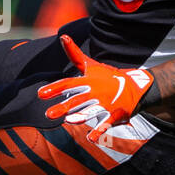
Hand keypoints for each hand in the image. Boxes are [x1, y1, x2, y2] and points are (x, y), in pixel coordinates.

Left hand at [37, 35, 153, 142]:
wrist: (135, 86)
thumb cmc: (107, 76)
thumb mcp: (90, 65)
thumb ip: (74, 54)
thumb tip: (62, 36)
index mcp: (88, 81)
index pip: (67, 84)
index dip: (54, 89)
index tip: (40, 94)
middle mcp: (95, 92)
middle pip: (77, 100)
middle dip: (63, 107)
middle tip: (48, 114)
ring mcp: (105, 103)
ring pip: (91, 111)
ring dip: (80, 116)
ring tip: (68, 122)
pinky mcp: (115, 114)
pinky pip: (106, 123)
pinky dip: (99, 131)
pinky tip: (91, 138)